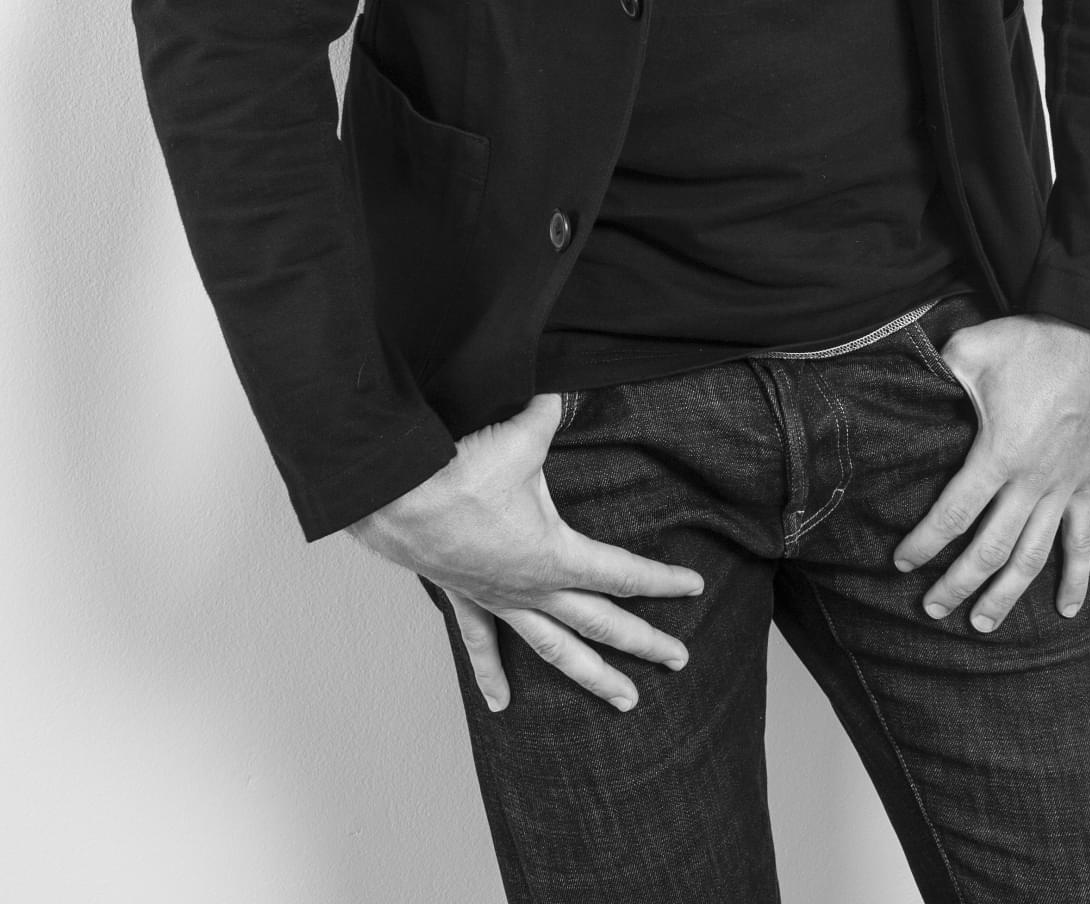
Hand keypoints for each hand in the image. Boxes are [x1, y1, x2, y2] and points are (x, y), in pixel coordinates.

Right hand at [350, 393, 702, 714]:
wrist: (394, 500)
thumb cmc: (458, 472)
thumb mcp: (520, 435)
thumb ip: (552, 410)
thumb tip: (570, 384)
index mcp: (555, 555)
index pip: (622, 572)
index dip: (662, 580)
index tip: (694, 587)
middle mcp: (534, 588)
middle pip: (601, 622)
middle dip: (645, 642)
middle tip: (680, 660)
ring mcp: (500, 599)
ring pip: (555, 648)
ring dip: (592, 676)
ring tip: (625, 702)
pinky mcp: (467, 597)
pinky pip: (482, 644)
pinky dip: (492, 674)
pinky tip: (502, 705)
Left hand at [893, 314, 1089, 630]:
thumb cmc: (1034, 342)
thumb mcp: (972, 349)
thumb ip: (938, 371)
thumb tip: (909, 379)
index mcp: (999, 454)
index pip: (955, 513)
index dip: (926, 542)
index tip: (902, 562)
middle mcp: (1032, 481)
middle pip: (990, 548)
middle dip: (958, 584)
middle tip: (933, 609)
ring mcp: (1063, 487)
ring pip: (1032, 556)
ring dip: (1006, 593)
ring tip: (981, 623)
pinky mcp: (1086, 484)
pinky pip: (1082, 540)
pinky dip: (1075, 577)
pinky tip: (1067, 609)